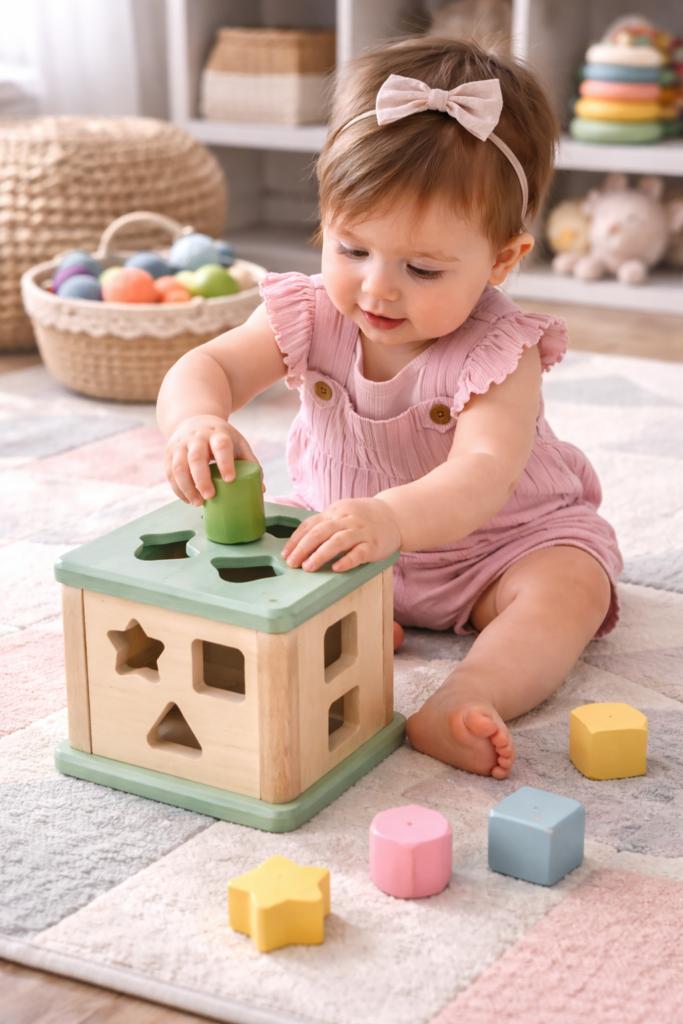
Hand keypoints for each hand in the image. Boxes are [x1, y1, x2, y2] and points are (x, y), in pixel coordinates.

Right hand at [164, 415, 260, 505]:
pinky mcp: (170, 454)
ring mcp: (180, 445)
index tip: (230, 480)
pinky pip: (170, 473)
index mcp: (217, 434)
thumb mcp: (237, 443)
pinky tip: (188, 499)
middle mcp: (196, 438)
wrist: (195, 420)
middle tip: (210, 496)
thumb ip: (249, 462)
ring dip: (187, 487)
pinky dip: (178, 489)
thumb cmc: (221, 437)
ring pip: (179, 467)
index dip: (225, 463)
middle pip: (196, 458)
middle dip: (202, 479)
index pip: (221, 446)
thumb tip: (261, 489)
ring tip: (197, 503)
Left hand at [281, 498, 401, 572]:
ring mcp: (360, 532)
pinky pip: (358, 553)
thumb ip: (323, 525)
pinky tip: (336, 568)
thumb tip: (298, 543)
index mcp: (334, 512)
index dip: (296, 540)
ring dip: (320, 554)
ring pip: (337, 541)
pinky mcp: (373, 545)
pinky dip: (346, 561)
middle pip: (320, 532)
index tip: (285, 554)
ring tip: (308, 567)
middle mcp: (346, 520)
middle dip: (304, 548)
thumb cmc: (362, 518)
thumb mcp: (341, 514)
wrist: (394, 515)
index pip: (310, 524)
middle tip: (293, 563)